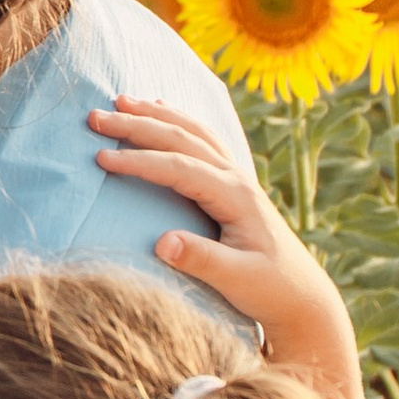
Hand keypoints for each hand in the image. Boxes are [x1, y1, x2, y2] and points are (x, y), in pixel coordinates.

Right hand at [90, 97, 358, 386]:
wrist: (303, 297)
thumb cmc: (271, 290)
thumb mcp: (238, 280)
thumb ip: (201, 260)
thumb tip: (161, 242)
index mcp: (235, 196)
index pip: (179, 168)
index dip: (139, 161)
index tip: (102, 158)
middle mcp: (237, 178)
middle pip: (182, 139)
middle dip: (137, 125)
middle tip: (95, 117)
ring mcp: (237, 178)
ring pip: (193, 132)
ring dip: (156, 114)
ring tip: (121, 101)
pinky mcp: (234, 185)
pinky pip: (203, 141)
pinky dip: (178, 121)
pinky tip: (162, 110)